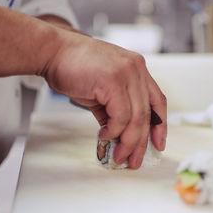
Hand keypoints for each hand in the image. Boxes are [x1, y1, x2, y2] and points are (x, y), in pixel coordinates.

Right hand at [42, 29, 166, 168]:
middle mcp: (137, 69)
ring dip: (128, 142)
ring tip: (119, 155)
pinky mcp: (113, 81)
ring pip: (137, 118)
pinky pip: (120, 116)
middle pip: (148, 113)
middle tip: (134, 160)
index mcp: (137, 69)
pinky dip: (113, 131)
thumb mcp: (102, 90)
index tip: (157, 144)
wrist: (53, 51)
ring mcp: (127, 73)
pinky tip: (104, 136)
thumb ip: (114, 110)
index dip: (159, 125)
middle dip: (141, 142)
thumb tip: (119, 136)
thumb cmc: (74, 68)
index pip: (158, 101)